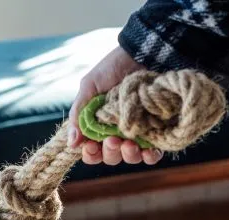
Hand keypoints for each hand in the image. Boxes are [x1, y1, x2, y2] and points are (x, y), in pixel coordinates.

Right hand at [68, 46, 163, 165]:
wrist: (143, 53)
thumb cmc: (113, 67)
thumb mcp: (89, 87)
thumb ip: (78, 114)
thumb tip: (71, 142)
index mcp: (98, 125)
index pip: (91, 151)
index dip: (90, 154)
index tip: (91, 146)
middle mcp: (117, 132)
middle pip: (110, 157)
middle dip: (110, 152)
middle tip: (112, 139)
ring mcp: (137, 132)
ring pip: (130, 157)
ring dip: (128, 155)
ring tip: (130, 143)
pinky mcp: (157, 130)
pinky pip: (153, 153)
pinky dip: (150, 156)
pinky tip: (149, 150)